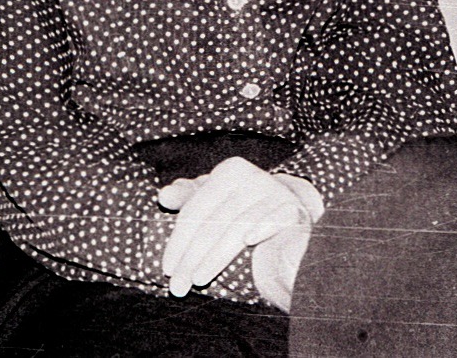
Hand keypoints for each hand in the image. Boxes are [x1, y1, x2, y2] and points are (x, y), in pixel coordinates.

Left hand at [156, 157, 321, 301]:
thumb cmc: (243, 208)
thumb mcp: (214, 199)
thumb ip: (188, 198)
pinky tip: (248, 241)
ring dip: (216, 257)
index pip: (196, 208)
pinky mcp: (293, 208)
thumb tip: (163, 196)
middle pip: (214, 222)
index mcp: (229, 171)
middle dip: (192, 257)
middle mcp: (252, 177)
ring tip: (198, 280)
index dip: (179, 240)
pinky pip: (275, 218)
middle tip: (178, 285)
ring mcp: (274, 192)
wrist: (290, 212)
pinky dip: (262, 227)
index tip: (167, 268)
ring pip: (238, 226)